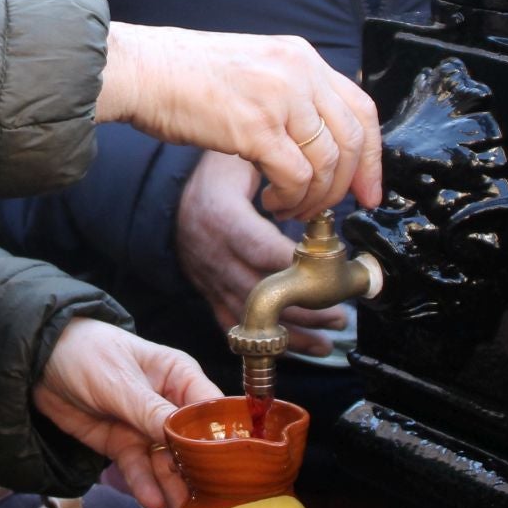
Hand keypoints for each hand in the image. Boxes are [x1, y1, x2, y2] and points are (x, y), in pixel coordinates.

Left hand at [32, 317, 221, 507]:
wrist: (36, 362)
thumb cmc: (84, 352)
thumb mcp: (119, 380)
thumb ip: (150, 411)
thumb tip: (186, 437)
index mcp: (180, 376)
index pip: (213, 410)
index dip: (225, 438)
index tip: (233, 467)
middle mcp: (169, 404)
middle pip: (194, 444)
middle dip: (200, 472)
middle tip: (210, 503)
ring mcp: (146, 427)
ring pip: (168, 463)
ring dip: (174, 487)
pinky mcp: (123, 445)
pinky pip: (139, 469)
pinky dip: (145, 485)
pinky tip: (151, 501)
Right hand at [97, 22, 381, 219]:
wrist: (141, 70)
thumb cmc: (184, 76)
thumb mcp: (255, 71)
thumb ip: (292, 95)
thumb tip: (320, 140)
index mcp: (301, 57)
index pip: (362, 108)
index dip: (372, 157)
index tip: (369, 190)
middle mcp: (299, 72)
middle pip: (352, 140)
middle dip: (349, 186)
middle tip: (333, 211)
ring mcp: (279, 98)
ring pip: (327, 164)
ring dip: (313, 198)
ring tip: (289, 207)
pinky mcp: (256, 127)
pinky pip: (296, 177)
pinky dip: (290, 199)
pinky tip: (272, 201)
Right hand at [176, 151, 351, 356]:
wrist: (168, 195)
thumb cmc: (216, 174)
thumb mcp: (242, 160)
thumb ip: (278, 172)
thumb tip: (321, 185)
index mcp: (222, 217)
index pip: (263, 249)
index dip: (297, 266)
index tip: (332, 272)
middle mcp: (213, 253)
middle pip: (260, 292)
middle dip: (303, 310)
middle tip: (339, 314)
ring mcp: (209, 278)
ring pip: (250, 316)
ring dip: (290, 334)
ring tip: (326, 342)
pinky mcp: (208, 293)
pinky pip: (234, 324)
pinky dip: (263, 339)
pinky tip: (291, 348)